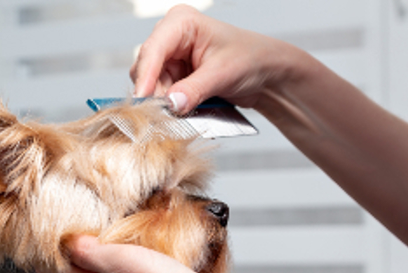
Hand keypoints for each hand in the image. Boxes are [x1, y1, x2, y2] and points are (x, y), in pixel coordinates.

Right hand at [130, 4, 299, 113]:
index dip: (145, 76)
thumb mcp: (222, 74)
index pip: (153, 50)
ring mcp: (170, 59)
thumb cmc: (250, 59)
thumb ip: (194, 89)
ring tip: (183, 113)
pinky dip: (170, 107)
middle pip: (146, 69)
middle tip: (165, 115)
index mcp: (181, 23)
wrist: (265, 74)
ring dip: (163, 103)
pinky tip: (184, 112)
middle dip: (154, 93)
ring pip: (151, 86)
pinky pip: (161, 96)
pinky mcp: (173, 77)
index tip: (142, 100)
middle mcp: (170, 38)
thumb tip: (171, 104)